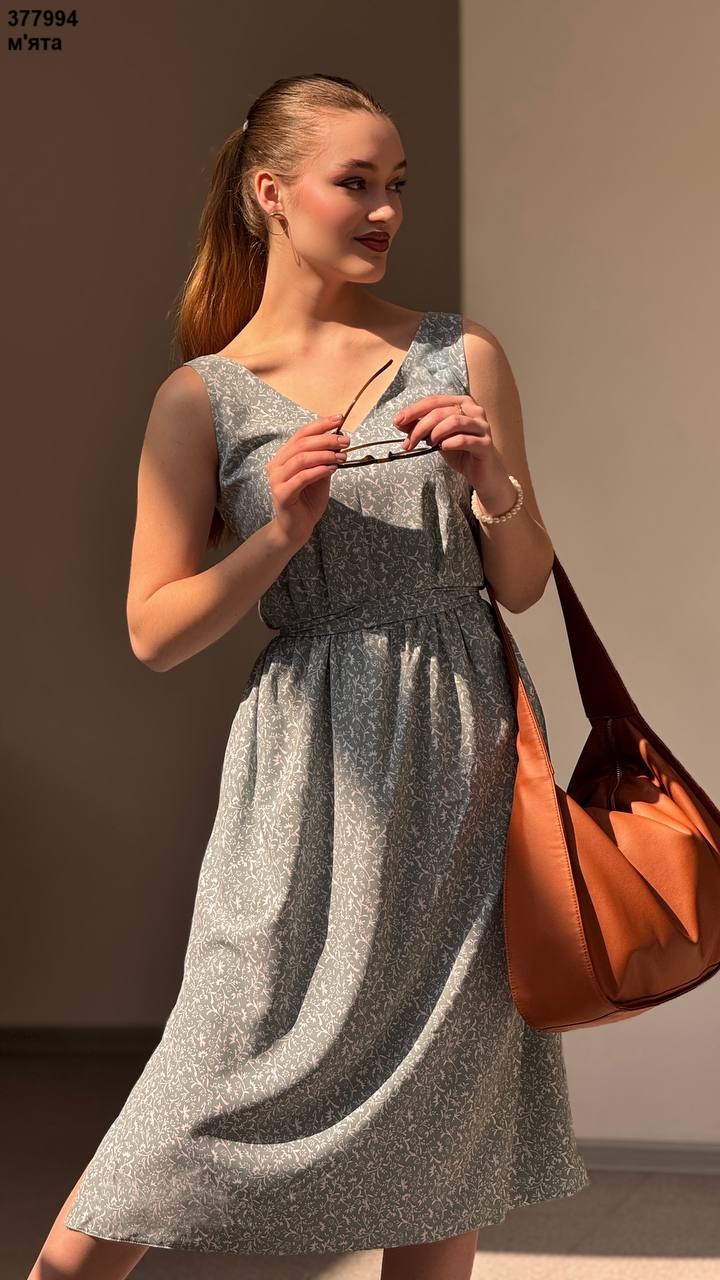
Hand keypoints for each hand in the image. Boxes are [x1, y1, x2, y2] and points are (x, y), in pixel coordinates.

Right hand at [267, 415, 350, 546]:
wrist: (296, 529)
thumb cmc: (307, 502)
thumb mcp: (320, 475)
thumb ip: (325, 459)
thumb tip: (339, 440)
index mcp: (284, 457)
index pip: (301, 434)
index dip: (320, 425)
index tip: (339, 419)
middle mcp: (276, 465)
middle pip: (302, 444)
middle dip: (326, 439)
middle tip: (345, 441)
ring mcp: (277, 480)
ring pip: (301, 459)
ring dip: (325, 454)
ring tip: (342, 456)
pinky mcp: (282, 494)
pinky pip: (302, 477)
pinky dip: (319, 470)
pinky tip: (332, 469)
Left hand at [393, 393, 508, 494]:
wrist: (482, 472)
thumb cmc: (460, 451)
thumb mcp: (437, 437)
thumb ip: (421, 427)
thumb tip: (400, 422)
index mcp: (462, 403)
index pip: (434, 400)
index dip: (414, 410)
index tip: (397, 421)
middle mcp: (474, 410)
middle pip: (441, 411)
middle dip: (419, 426)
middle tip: (409, 442)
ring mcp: (482, 426)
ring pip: (453, 421)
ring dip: (435, 433)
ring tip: (429, 444)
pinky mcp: (486, 444)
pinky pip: (464, 439)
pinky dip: (449, 443)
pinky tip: (443, 448)